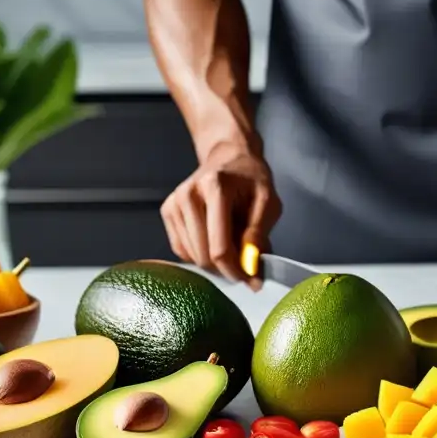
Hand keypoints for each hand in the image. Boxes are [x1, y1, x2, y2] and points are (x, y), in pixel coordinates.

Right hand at [160, 145, 281, 288]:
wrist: (229, 157)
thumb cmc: (251, 180)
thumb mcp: (268, 203)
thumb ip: (259, 237)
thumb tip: (252, 272)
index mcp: (216, 188)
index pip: (220, 248)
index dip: (236, 271)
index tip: (250, 279)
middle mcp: (189, 195)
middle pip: (203, 256)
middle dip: (226, 268)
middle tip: (245, 261)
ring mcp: (174, 203)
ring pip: (192, 257)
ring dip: (214, 261)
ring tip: (231, 242)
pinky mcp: (168, 211)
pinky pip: (182, 250)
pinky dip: (199, 253)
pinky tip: (213, 239)